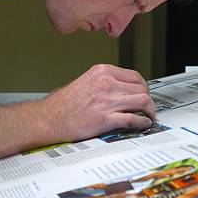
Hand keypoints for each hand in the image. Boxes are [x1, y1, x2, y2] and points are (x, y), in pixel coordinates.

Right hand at [36, 64, 154, 141]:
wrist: (47, 119)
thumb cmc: (62, 104)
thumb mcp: (85, 81)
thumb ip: (104, 82)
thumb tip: (122, 89)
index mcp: (102, 72)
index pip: (135, 76)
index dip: (143, 87)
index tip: (143, 94)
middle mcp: (106, 83)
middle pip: (141, 88)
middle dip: (148, 99)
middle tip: (147, 108)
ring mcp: (107, 101)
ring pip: (143, 101)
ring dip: (150, 110)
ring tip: (149, 116)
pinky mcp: (106, 118)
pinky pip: (134, 119)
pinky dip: (143, 123)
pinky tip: (143, 125)